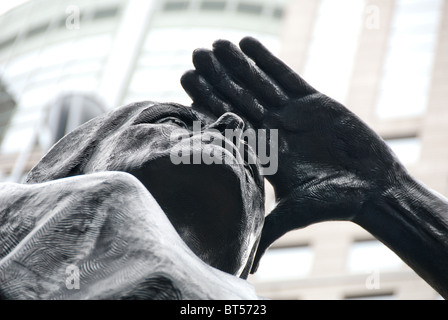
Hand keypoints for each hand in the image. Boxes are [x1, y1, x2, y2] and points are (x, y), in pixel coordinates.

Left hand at [181, 37, 406, 271]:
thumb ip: (268, 231)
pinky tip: (248, 43)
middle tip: (194, 56)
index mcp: (263, 152)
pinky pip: (286, 76)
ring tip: (216, 44)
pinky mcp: (314, 102)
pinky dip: (267, 60)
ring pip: (258, 84)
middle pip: (238, 99)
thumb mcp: (297, 214)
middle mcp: (273, 132)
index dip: (207, 102)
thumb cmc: (337, 204)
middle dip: (216, 78)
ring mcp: (292, 115)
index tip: (186, 83)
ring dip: (237, 64)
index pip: (228, 123)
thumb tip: (244, 269)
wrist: (373, 187)